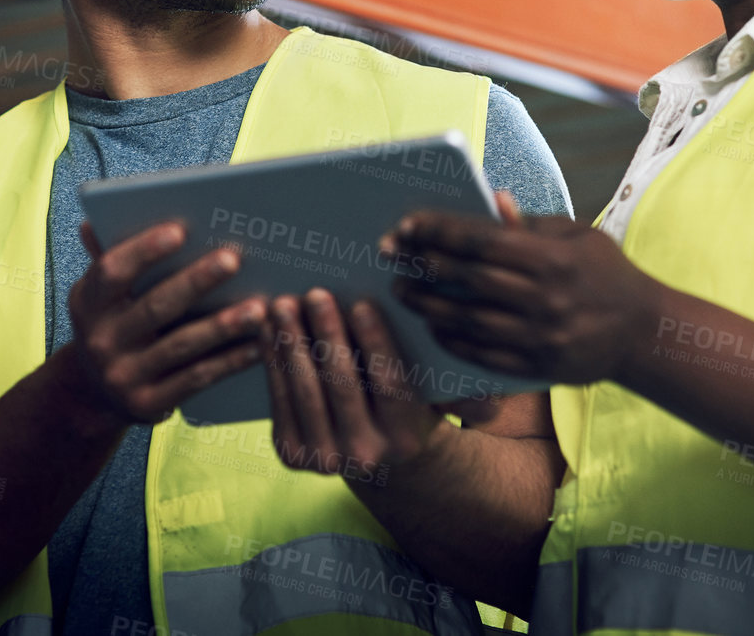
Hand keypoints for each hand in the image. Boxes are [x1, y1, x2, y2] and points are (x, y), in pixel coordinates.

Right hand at [63, 220, 266, 426]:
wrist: (93, 395)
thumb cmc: (113, 323)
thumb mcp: (101, 294)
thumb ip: (108, 257)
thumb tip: (95, 219)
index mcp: (87, 302)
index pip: (112, 271)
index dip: (144, 250)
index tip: (180, 229)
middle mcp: (101, 340)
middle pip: (155, 307)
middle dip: (196, 281)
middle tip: (234, 258)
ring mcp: (123, 376)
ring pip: (182, 345)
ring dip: (224, 325)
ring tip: (259, 306)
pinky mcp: (147, 405)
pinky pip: (196, 379)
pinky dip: (230, 361)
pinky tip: (259, 344)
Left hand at [267, 289, 453, 484]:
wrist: (376, 455)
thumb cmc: (410, 406)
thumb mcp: (436, 397)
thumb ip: (459, 386)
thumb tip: (485, 382)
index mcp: (406, 438)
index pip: (391, 385)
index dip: (376, 343)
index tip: (363, 303)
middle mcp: (365, 456)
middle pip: (343, 385)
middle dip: (327, 334)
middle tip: (316, 293)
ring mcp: (324, 460)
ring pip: (306, 391)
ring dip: (292, 343)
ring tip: (285, 305)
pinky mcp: (292, 456)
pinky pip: (280, 401)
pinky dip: (272, 362)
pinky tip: (269, 330)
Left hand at [387, 191, 657, 384]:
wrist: (644, 333)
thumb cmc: (605, 273)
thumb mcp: (576, 238)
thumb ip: (530, 223)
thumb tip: (492, 197)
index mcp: (554, 259)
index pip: (483, 240)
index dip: (440, 231)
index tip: (408, 224)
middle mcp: (546, 299)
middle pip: (470, 280)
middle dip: (424, 265)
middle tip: (391, 255)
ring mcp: (542, 338)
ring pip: (470, 321)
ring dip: (429, 305)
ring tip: (402, 291)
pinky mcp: (540, 368)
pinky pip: (485, 357)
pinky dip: (454, 342)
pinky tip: (433, 329)